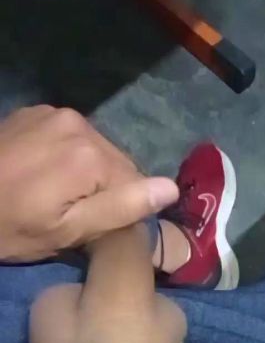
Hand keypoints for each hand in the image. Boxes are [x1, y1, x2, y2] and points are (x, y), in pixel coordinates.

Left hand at [0, 106, 177, 261]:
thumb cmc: (10, 227)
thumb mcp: (67, 231)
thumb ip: (122, 208)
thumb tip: (171, 189)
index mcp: (91, 154)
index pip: (137, 184)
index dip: (121, 211)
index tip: (92, 229)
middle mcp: (79, 123)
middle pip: (116, 163)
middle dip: (104, 190)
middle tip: (69, 216)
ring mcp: (55, 112)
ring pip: (95, 150)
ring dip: (86, 174)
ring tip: (54, 196)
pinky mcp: (37, 111)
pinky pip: (71, 137)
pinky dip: (67, 157)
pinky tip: (43, 175)